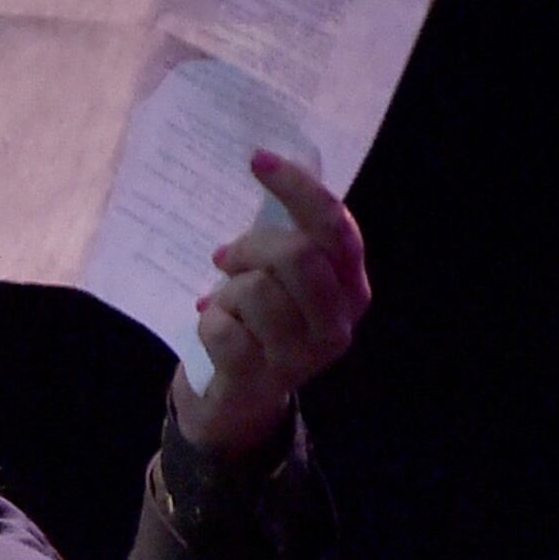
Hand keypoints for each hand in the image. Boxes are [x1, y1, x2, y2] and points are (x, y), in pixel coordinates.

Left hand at [171, 149, 369, 462]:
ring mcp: (303, 355)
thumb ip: (285, 239)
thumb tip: (266, 171)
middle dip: (252, 247)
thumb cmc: (257, 325)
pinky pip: (221, 326)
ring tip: (226, 306)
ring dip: (227, 292)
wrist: (235, 400)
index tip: (258, 159)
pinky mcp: (261, 378)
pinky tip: (214, 332)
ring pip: (255, 289)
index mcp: (351, 288)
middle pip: (296, 254)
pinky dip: (207, 321)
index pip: (335, 228)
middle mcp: (338, 321)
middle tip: (228, 258)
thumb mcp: (279, 279)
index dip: (298, 189)